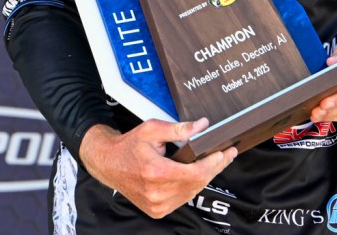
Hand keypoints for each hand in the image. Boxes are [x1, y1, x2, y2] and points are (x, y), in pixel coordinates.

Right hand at [78, 118, 236, 218]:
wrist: (109, 164)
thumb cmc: (129, 146)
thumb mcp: (152, 129)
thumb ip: (179, 129)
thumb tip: (203, 125)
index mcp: (156, 172)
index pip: (196, 173)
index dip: (214, 163)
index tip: (225, 152)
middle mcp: (157, 193)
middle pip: (198, 183)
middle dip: (215, 168)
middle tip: (227, 155)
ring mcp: (157, 205)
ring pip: (192, 192)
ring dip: (205, 178)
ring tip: (215, 163)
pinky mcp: (157, 210)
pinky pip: (183, 199)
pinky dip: (192, 187)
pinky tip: (198, 174)